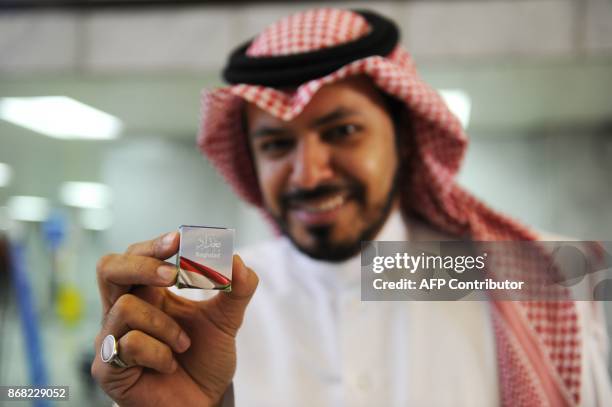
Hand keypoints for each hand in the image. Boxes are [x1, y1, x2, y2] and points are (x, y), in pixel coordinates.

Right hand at [91, 231, 257, 406]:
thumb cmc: (205, 360)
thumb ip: (237, 290)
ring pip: (125, 307)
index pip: (137, 256)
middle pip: (109, 268)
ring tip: (183, 344)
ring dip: (165, 325)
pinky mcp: (107, 368)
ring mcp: (112, 339)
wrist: (203, 402)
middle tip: (172, 274)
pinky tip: (169, 365)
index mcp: (148, 293)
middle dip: (142, 264)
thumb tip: (237, 260)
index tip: (180, 238)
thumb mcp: (227, 321)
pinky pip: (131, 344)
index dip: (154, 245)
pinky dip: (161, 353)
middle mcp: (123, 311)